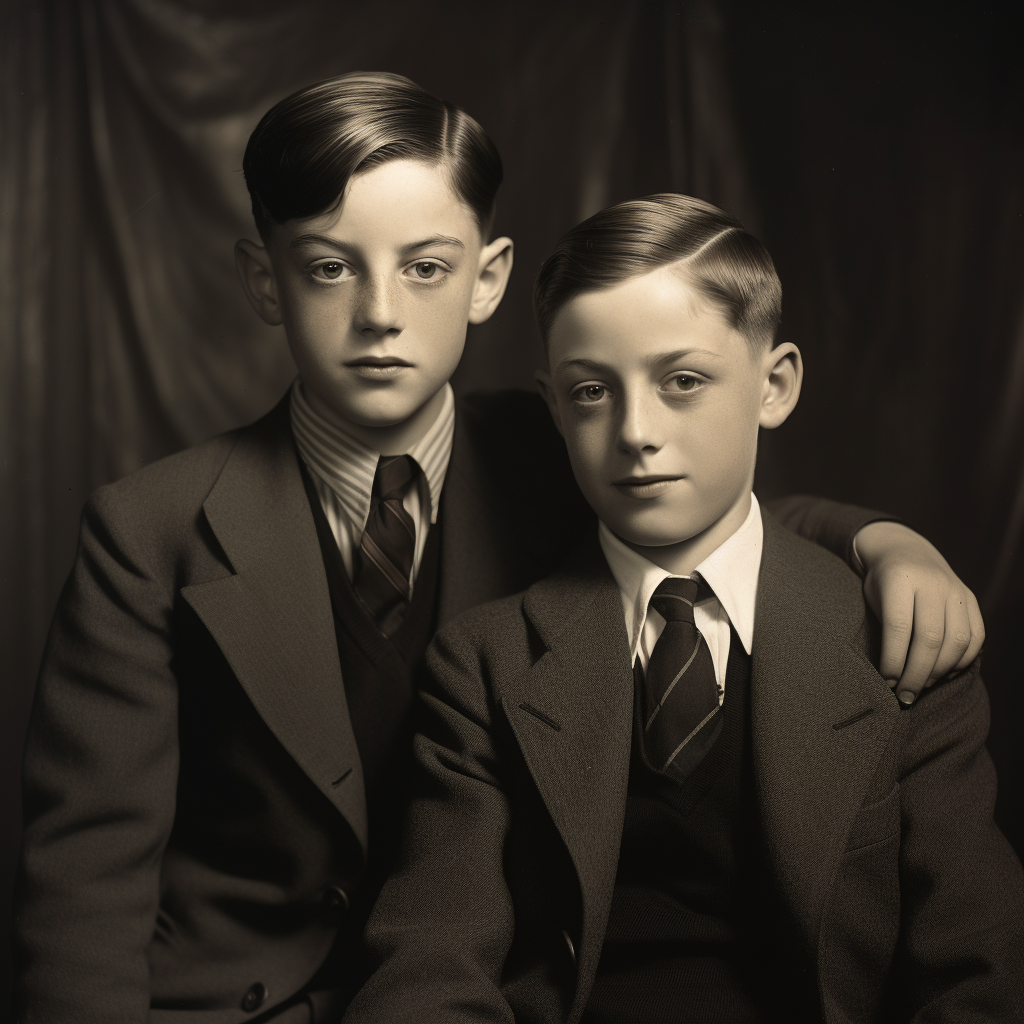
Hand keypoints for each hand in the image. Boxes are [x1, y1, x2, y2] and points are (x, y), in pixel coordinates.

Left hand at [855, 521, 984, 704]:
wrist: (904, 549)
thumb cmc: (882, 583)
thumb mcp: (873, 597)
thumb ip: (884, 630)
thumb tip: (891, 680)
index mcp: (901, 579)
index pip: (899, 627)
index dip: (893, 660)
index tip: (886, 682)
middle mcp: (933, 583)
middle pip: (930, 638)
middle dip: (916, 674)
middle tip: (904, 696)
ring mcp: (956, 591)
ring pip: (956, 641)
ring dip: (939, 672)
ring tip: (921, 687)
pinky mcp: (971, 600)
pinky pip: (975, 637)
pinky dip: (962, 661)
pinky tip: (943, 674)